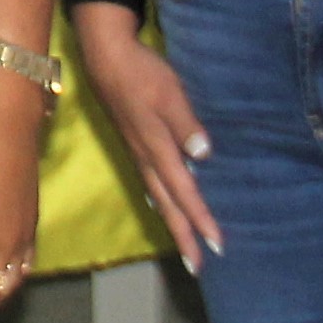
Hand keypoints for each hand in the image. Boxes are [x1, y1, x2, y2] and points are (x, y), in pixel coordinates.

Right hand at [71, 1, 222, 261]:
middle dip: (184, 235)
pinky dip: (162, 201)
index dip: (200, 218)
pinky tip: (164, 205)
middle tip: (198, 265)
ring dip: (173, 222)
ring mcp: (137, 153)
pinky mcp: (134, 144)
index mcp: (156, 149)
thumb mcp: (170, 94)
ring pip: (158, 197)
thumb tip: (202, 156)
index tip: (217, 244)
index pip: (184, 191)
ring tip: (185, 244)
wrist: (106, 57)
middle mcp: (145, 158)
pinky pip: (151, 183)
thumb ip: (186, 125)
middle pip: (167, 205)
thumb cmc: (141, 73)